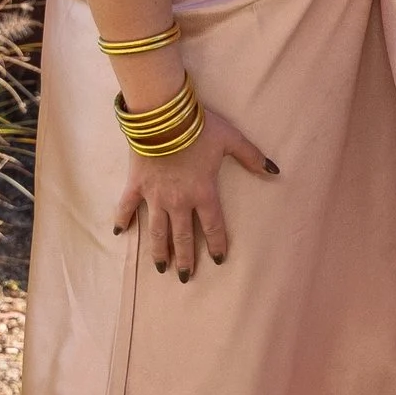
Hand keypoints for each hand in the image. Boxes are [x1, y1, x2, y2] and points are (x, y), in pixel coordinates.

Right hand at [112, 102, 275, 279]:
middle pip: (183, 237)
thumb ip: (252, 156)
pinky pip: (126, 207)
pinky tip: (120, 234)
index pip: (213, 226)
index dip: (217, 244)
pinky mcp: (136, 185)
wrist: (164, 116)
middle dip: (186, 258)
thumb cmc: (200, 127)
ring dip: (159, 250)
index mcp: (203, 192)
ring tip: (161, 267)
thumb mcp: (231, 139)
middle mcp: (179, 200)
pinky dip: (122, 220)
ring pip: (157, 231)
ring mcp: (155, 195)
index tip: (218, 259)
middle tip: (186, 278)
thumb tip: (274, 170)